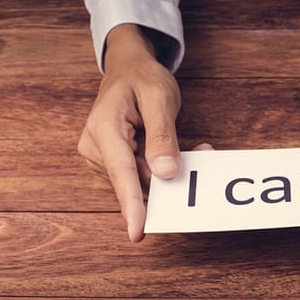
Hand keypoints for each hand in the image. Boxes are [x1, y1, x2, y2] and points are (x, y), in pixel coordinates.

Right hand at [78, 24, 208, 241]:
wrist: (128, 67)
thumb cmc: (142, 77)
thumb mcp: (159, 98)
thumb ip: (162, 137)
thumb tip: (165, 174)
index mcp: (104, 129)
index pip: (121, 174)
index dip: (132, 205)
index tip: (138, 232)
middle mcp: (97, 148)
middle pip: (136, 180)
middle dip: (169, 178)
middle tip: (202, 154)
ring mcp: (104, 156)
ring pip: (142, 180)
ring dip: (169, 172)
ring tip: (196, 148)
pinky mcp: (115, 161)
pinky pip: (143, 174)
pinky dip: (163, 168)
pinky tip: (182, 153)